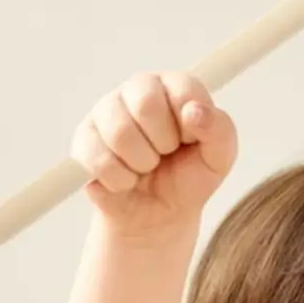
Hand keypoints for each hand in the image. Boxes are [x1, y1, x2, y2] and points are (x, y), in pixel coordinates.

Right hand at [70, 71, 237, 238]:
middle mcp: (137, 90)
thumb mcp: (219, 159)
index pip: (182, 89)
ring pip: (120, 133)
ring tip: (146, 168)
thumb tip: (195, 111)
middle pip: (146, 103)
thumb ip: (220, 131)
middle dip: (164, 144)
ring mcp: (105, 112)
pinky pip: (100, 160)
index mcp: (173, 87)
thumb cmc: (189, 178)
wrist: (160, 216)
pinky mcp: (83, 140)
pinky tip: (127, 180)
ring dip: (142, 164)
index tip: (190, 142)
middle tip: (166, 155)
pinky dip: (121, 181)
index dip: (190, 125)